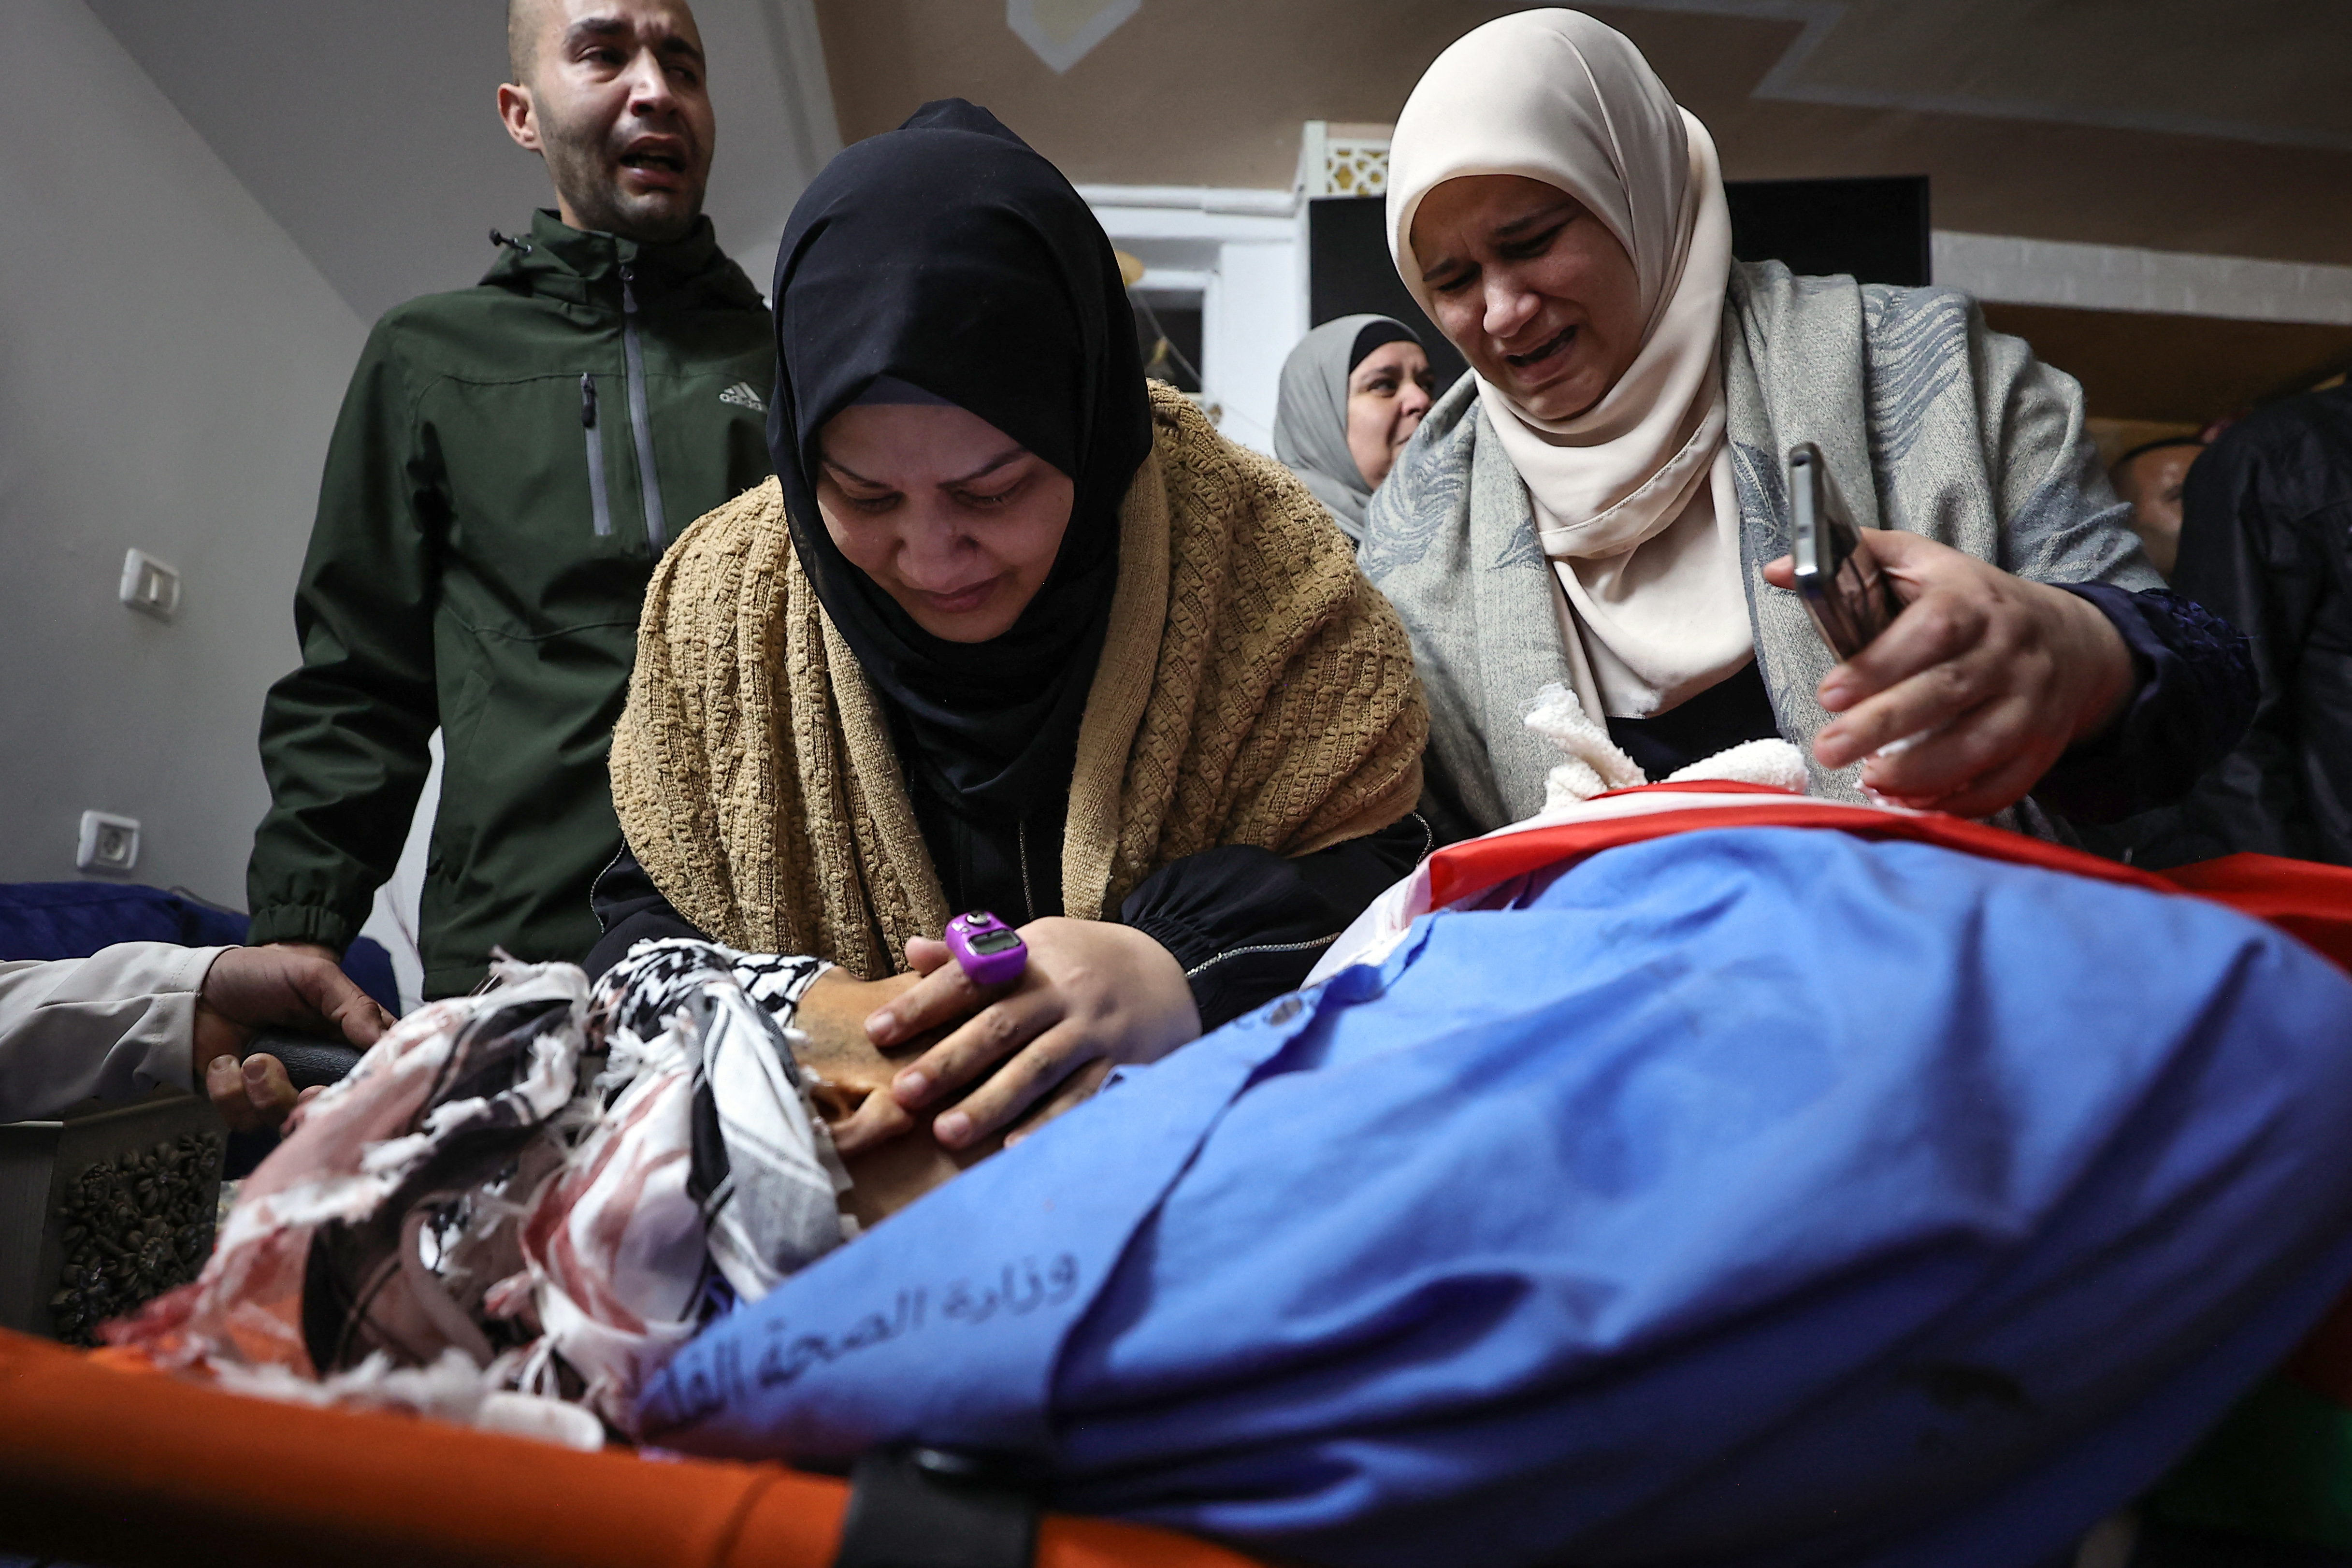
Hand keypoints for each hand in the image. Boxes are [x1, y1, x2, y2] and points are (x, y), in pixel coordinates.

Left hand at [194, 944, 395, 1132]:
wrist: (196, 986)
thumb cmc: (258, 973)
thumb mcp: (314, 977)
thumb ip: (353, 1007)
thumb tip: (383, 1041)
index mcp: (345, 1039)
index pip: (376, 1069)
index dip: (371, 1083)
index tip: (356, 1081)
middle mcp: (318, 1068)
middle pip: (334, 1107)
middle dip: (317, 1101)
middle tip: (307, 1089)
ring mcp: (281, 1087)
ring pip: (287, 1119)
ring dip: (267, 1091)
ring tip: (251, 1059)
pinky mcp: (242, 1101)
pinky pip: (245, 1119)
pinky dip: (229, 1091)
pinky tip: (224, 1062)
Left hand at [862, 918, 1199, 1151]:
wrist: (1175, 971)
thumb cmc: (1086, 962)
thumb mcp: (1036, 943)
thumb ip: (975, 955)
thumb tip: (913, 951)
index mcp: (1032, 957)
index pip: (969, 978)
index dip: (922, 1004)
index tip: (878, 1031)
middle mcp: (1062, 991)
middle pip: (999, 1027)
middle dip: (949, 1061)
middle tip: (903, 1094)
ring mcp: (1094, 1029)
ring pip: (1038, 1067)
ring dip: (991, 1101)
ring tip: (947, 1133)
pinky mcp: (1122, 1063)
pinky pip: (1083, 1096)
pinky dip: (1050, 1122)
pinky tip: (1016, 1148)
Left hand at [1763, 531, 2134, 817]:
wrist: (2072, 641)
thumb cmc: (1973, 602)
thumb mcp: (1923, 563)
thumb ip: (1855, 559)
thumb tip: (1776, 568)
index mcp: (1972, 603)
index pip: (1931, 631)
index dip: (1880, 663)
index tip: (1829, 693)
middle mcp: (2007, 654)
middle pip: (1946, 693)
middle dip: (1882, 725)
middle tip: (1828, 749)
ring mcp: (2029, 705)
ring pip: (1978, 746)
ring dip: (1918, 772)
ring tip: (1866, 780)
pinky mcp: (2040, 749)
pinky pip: (2002, 785)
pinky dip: (1956, 802)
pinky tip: (1910, 802)